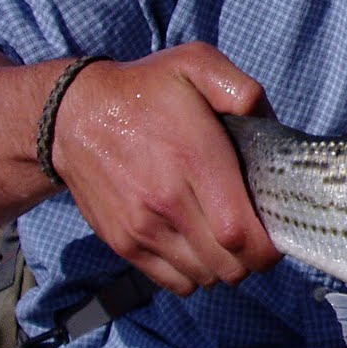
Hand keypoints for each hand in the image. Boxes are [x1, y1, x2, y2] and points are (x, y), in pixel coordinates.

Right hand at [51, 42, 283, 294]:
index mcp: (195, 159)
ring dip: (224, 266)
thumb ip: (240, 88)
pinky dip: (194, 274)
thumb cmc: (145, 90)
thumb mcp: (195, 65)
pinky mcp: (124, 243)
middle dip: (252, 258)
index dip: (269, 244)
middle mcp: (168, 202)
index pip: (241, 233)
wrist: (71, 116)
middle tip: (254, 233)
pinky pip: (175, 283)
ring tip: (224, 237)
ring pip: (205, 278)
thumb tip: (267, 120)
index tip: (275, 230)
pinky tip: (197, 245)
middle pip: (229, 265)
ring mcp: (143, 228)